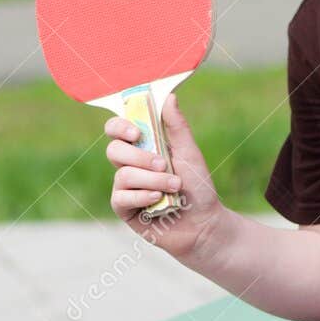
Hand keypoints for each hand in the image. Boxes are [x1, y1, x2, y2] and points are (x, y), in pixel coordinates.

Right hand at [104, 91, 224, 259]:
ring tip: (174, 186)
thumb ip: (177, 127)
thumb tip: (169, 96)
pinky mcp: (125, 210)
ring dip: (152, 179)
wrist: (204, 224)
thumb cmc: (198, 188)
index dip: (119, 127)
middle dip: (140, 157)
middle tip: (164, 164)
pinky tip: (159, 199)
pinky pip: (121, 197)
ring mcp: (125, 188)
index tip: (137, 133)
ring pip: (123, 175)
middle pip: (114, 150)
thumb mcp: (190, 153)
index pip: (116, 130)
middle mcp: (130, 166)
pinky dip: (142, 196)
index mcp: (142, 147)